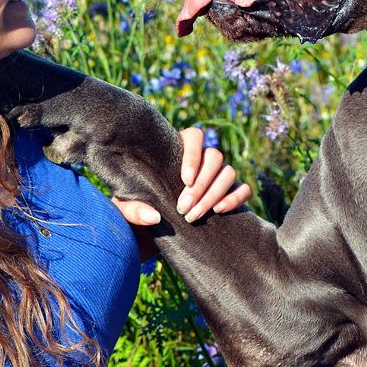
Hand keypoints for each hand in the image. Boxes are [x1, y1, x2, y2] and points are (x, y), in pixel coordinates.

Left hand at [112, 126, 251, 226]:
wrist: (151, 231)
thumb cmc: (136, 209)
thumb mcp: (123, 209)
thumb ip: (132, 210)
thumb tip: (153, 216)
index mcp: (177, 150)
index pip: (194, 136)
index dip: (193, 154)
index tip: (184, 180)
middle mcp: (201, 160)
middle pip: (214, 156)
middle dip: (201, 184)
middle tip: (184, 208)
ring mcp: (217, 177)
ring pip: (229, 172)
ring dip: (215, 193)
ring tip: (195, 215)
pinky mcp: (229, 194)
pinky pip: (243, 189)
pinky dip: (235, 198)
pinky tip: (219, 211)